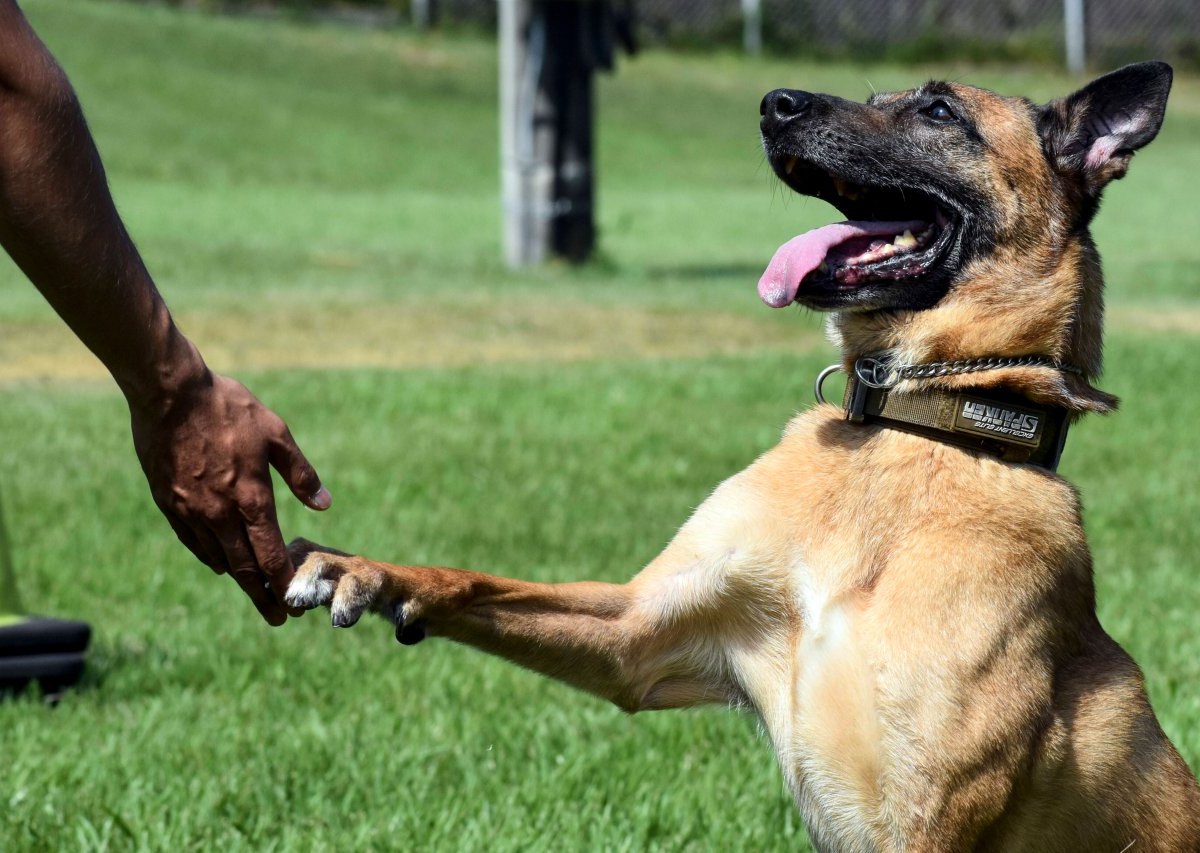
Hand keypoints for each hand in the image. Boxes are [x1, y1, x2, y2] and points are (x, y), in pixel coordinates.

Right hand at [128, 370, 330, 624]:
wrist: (169, 393)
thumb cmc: (229, 408)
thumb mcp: (276, 434)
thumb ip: (301, 473)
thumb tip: (325, 504)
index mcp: (251, 498)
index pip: (271, 556)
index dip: (284, 583)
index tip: (295, 604)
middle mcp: (220, 513)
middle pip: (244, 568)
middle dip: (263, 596)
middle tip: (278, 618)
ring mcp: (191, 510)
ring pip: (217, 558)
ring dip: (237, 580)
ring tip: (254, 594)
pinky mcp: (168, 502)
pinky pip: (192, 541)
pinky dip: (209, 557)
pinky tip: (220, 564)